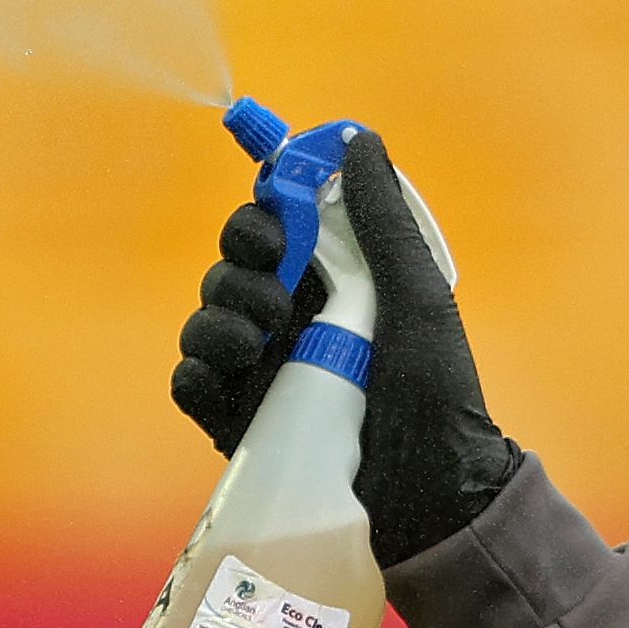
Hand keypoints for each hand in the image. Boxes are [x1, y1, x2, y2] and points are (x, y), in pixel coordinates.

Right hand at [172, 129, 520, 565]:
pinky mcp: (238, 418)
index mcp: (333, 280)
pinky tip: (229, 373)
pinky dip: (199, 368)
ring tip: (263, 340)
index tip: (280, 215)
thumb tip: (356, 140)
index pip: (277, 223)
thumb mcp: (417, 294)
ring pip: (206, 317)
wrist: (432, 487)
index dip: (267, 209)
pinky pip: (192, 380)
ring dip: (223, 314)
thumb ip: (382, 218)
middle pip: (233, 264)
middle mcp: (291, 318)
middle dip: (243, 263)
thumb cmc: (437, 389)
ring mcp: (261, 369)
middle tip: (277, 285)